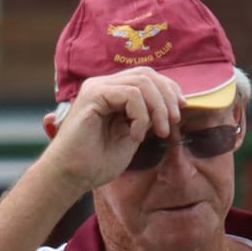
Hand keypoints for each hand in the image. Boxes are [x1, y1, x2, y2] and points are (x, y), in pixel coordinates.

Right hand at [44, 69, 184, 195]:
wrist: (72, 176)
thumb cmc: (97, 162)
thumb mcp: (131, 136)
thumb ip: (146, 118)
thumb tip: (170, 107)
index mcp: (113, 92)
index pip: (147, 77)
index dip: (168, 89)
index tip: (180, 110)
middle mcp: (104, 85)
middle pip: (147, 74)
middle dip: (167, 97)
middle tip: (173, 122)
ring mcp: (97, 87)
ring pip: (142, 82)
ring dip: (158, 108)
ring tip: (159, 132)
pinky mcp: (93, 95)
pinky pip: (130, 94)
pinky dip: (141, 115)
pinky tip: (136, 135)